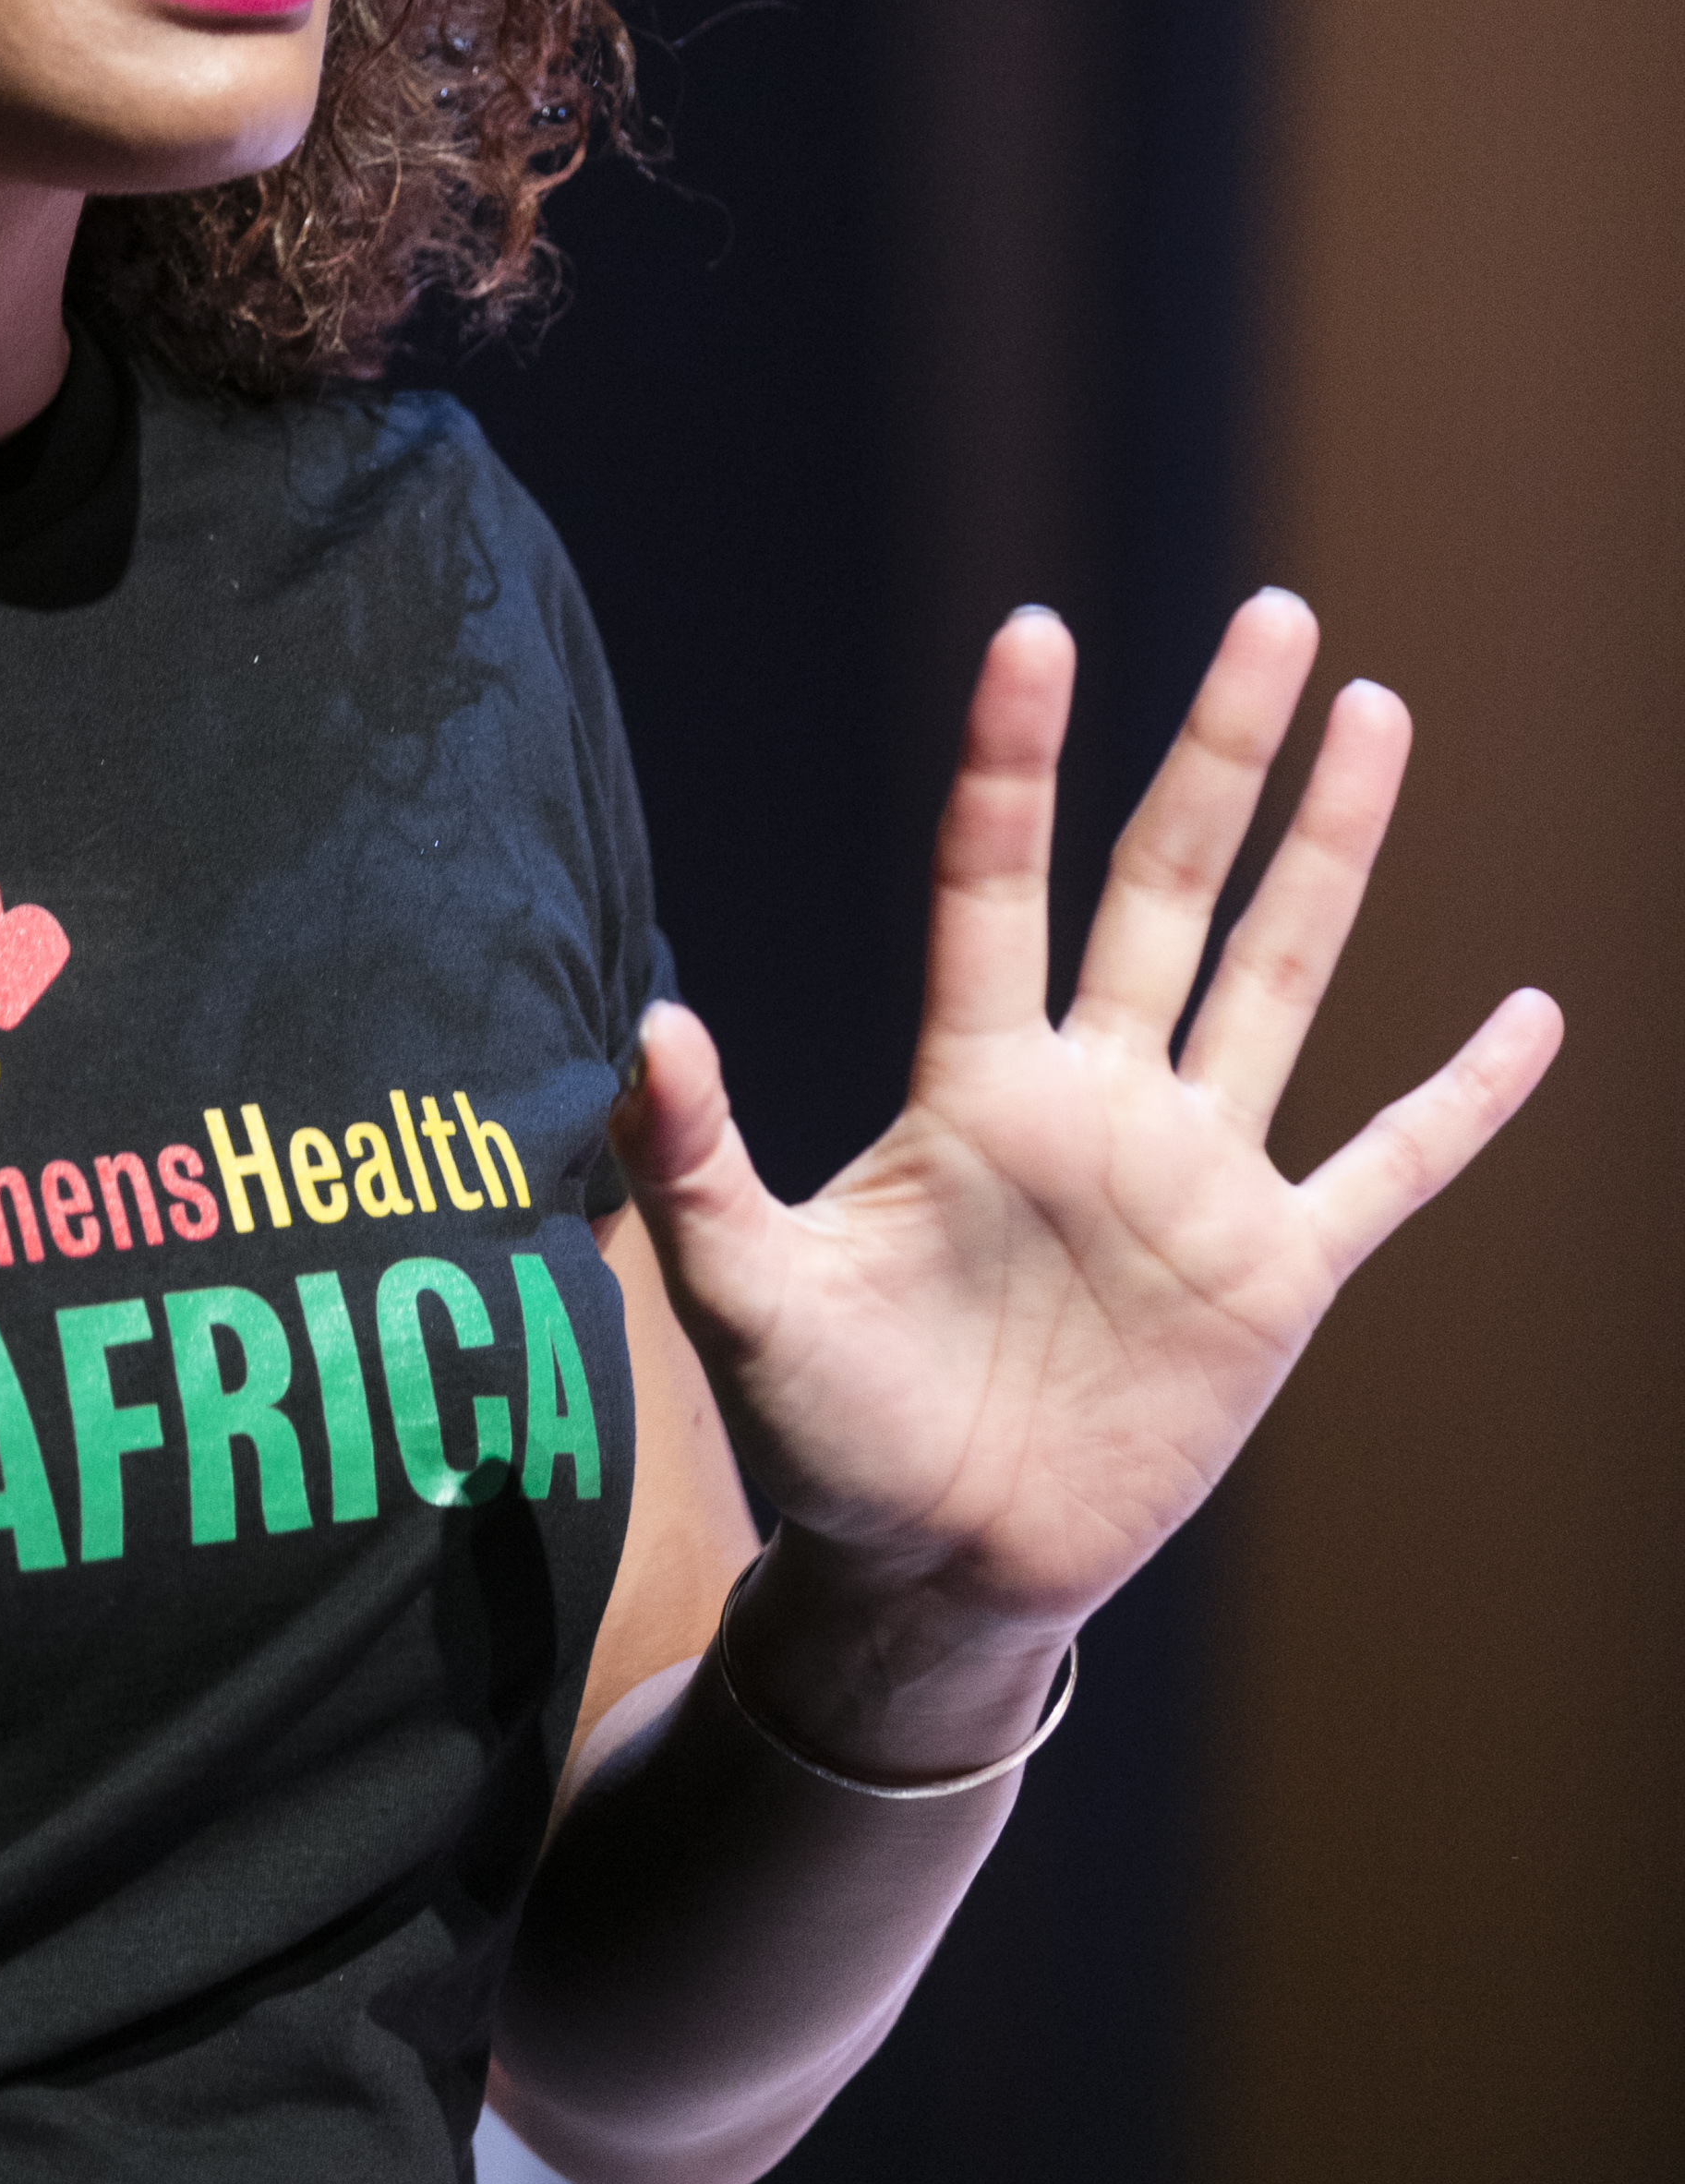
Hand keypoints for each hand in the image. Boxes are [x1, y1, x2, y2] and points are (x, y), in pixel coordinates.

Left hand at [613, 592, 1560, 1758]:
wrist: (933, 1571)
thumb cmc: (827, 1430)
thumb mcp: (742, 1294)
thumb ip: (692, 1161)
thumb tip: (649, 1025)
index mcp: (975, 1088)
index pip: (998, 882)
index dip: (1015, 760)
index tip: (1035, 631)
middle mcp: (1097, 1100)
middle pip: (1170, 883)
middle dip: (1222, 749)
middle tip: (1273, 613)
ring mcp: (1195, 1178)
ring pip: (1282, 974)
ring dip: (1333, 849)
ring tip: (1376, 714)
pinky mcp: (1272, 1276)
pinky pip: (1389, 1167)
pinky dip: (1463, 1100)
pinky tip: (1533, 1017)